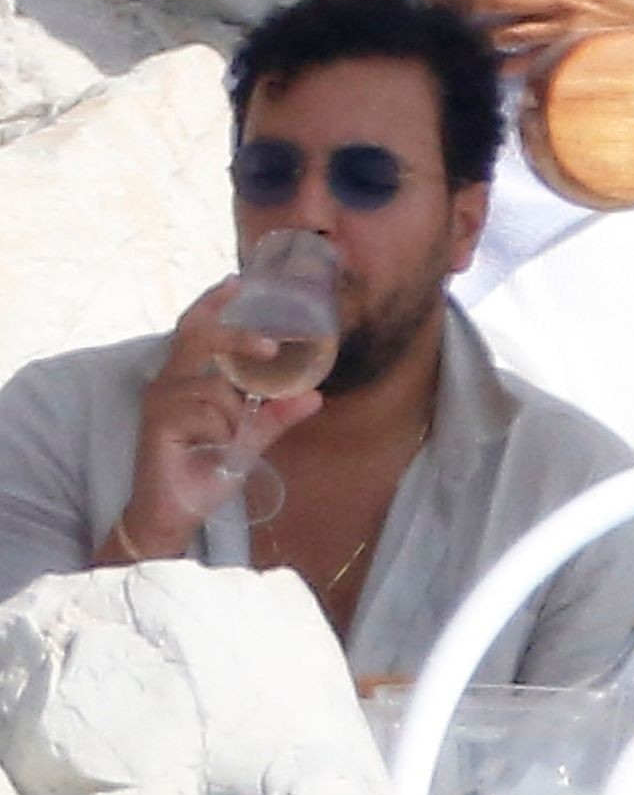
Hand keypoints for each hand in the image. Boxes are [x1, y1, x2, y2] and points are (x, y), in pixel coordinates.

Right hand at [119, 279, 322, 553]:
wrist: (177, 513)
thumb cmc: (206, 469)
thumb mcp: (249, 438)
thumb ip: (277, 414)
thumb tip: (314, 395)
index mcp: (186, 377)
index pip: (194, 327)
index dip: (213, 302)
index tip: (237, 280)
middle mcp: (168, 381)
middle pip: (200, 337)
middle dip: (239, 338)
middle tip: (271, 348)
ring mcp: (160, 400)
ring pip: (216, 387)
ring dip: (234, 417)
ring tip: (225, 442)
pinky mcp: (157, 422)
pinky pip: (208, 414)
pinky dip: (221, 433)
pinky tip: (210, 450)